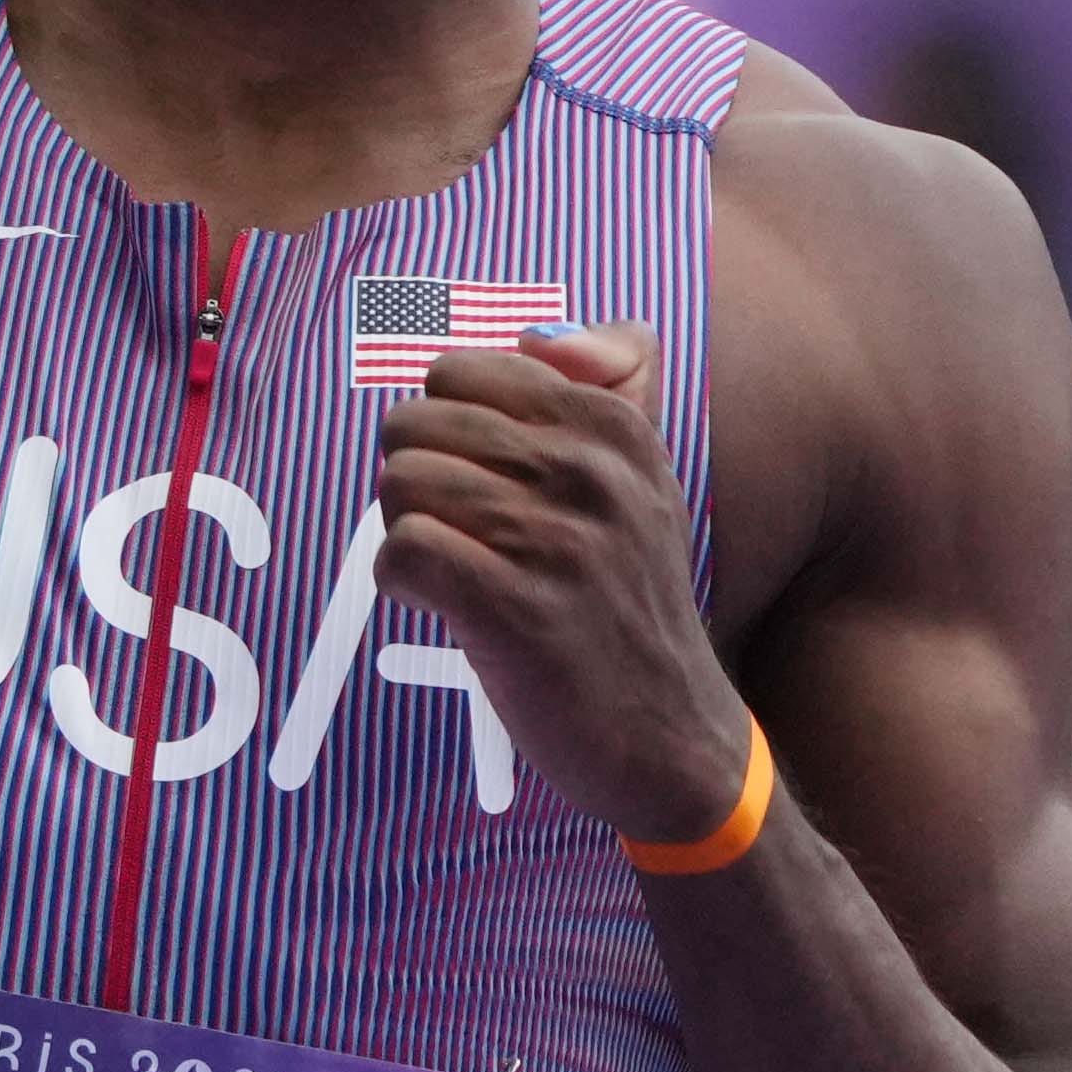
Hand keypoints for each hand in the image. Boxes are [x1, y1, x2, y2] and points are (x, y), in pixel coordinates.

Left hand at [373, 325, 752, 844]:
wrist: (672, 735)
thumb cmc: (631, 603)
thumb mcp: (644, 482)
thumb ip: (610, 388)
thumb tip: (541, 336)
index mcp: (614, 427)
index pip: (460, 372)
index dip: (443, 428)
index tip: (474, 481)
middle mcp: (590, 472)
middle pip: (416, 422)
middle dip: (410, 476)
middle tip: (451, 531)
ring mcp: (556, 541)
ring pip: (401, 483)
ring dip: (403, 529)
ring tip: (448, 570)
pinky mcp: (517, 611)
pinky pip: (402, 551)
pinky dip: (399, 580)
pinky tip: (435, 604)